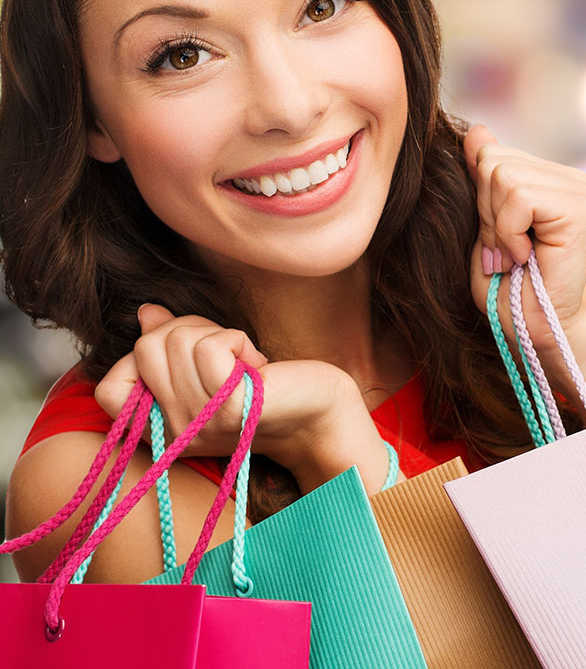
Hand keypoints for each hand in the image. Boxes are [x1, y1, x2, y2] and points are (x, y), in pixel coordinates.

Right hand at [95, 304, 357, 468]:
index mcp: (163, 428)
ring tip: (242, 360)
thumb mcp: (208, 369)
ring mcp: (200, 423)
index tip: (181, 357)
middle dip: (187, 328)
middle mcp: (175, 432)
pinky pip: (210, 346)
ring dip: (216, 333)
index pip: (108, 391)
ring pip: (178, 340)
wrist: (317, 413)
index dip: (136, 358)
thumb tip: (147, 312)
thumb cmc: (264, 388)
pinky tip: (256, 363)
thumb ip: (172, 345)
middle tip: (223, 351)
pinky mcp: (229, 407)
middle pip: (146, 346)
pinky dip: (236, 339)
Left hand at [464, 125, 585, 367]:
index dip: (479, 200)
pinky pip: (518, 196)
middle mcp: (565, 177)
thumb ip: (481, 178)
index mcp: (543, 177)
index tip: (496, 238)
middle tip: (506, 250)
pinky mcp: (578, 207)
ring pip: (501, 175)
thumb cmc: (507, 286)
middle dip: (485, 211)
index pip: (487, 153)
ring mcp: (576, 189)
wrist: (532, 328)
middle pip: (490, 161)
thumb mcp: (483, 222)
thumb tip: (477, 130)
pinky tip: (526, 256)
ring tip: (515, 255)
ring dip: (496, 225)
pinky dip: (509, 231)